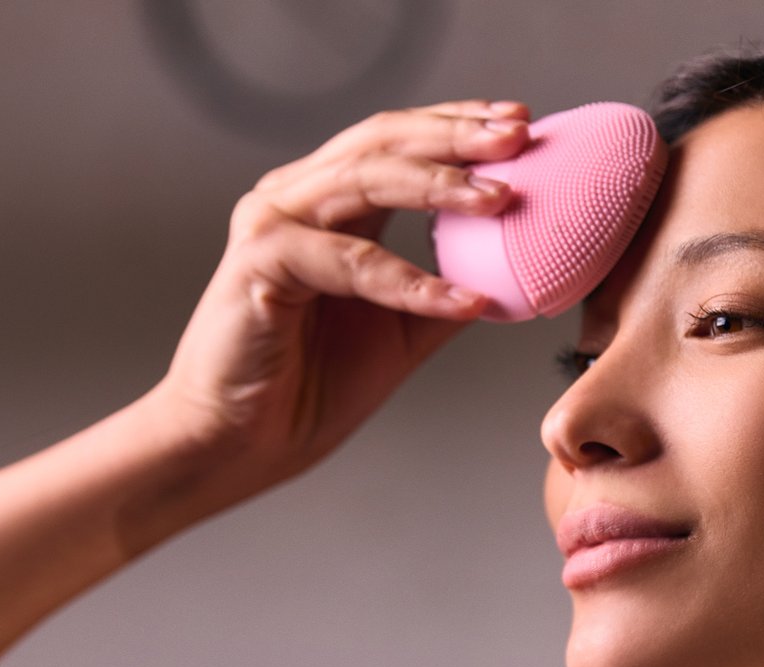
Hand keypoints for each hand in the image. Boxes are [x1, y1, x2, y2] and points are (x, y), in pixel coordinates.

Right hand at [150, 99, 529, 490]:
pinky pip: (350, 261)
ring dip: (440, 186)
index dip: (459, 125)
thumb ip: (448, 291)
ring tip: (501, 201)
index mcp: (327, 203)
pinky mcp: (260, 262)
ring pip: (365, 180)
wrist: (241, 444)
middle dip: (456, 133)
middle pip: (382, 139)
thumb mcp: (402, 330)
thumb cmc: (306, 388)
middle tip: (517, 134)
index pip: (398, 140)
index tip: (522, 125)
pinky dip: (409, 279)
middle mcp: (295, 198)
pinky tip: (461, 301)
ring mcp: (273, 224)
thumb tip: (519, 273)